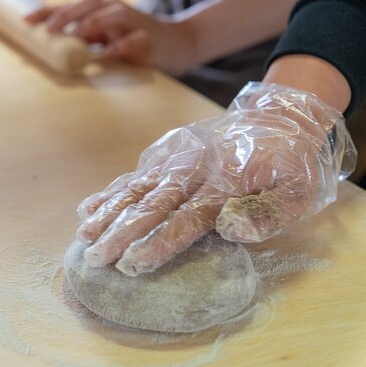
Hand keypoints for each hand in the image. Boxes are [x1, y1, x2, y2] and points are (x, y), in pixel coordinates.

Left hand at [25, 0, 196, 75]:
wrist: (177, 44)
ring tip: (73, 36)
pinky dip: (121, 44)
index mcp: (99, 10)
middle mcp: (114, 9)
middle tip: (47, 30)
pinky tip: (108, 53)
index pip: (70, 6)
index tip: (26, 21)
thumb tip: (48, 52)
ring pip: (110, 15)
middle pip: (87, 4)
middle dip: (66, 15)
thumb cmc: (132, 42)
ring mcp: (133, 21)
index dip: (48, 11)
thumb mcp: (104, 39)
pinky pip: (133, 39)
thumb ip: (81, 41)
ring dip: (90, 24)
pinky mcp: (148, 38)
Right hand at [76, 83, 355, 275]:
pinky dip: (109, 191)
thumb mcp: (298, 191)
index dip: (158, 242)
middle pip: (151, 205)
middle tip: (95, 258)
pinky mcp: (163, 154)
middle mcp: (191, 170)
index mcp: (224, 183)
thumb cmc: (287, 165)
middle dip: (120, 233)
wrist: (275, 118)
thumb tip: (228, 228)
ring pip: (134, 188)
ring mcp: (173, 159)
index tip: (132, 263)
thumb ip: (267, 212)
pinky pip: (132, 175)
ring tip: (84, 236)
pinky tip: (88, 208)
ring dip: (107, 213)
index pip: (185, 218)